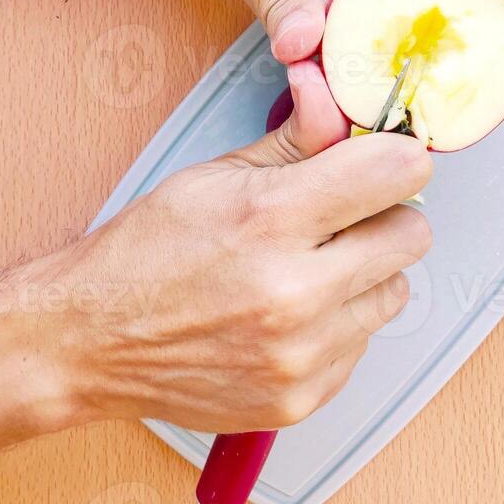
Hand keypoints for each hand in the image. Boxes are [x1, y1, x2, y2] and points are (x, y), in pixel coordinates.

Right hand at [42, 61, 431, 433]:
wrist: (90, 342)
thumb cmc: (145, 255)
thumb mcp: (215, 175)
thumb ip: (296, 141)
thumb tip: (343, 105)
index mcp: (269, 219)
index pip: (396, 174)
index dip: (396, 159)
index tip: (385, 162)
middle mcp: (293, 293)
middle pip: (412, 236)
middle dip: (383, 217)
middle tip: (342, 219)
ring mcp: (301, 355)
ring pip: (395, 293)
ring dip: (363, 276)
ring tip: (306, 272)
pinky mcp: (302, 398)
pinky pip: (362, 344)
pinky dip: (337, 325)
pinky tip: (288, 316)